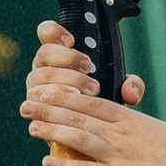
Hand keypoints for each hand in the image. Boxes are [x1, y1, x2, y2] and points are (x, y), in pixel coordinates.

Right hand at [20, 19, 145, 119]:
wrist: (90, 134)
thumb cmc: (102, 105)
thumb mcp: (120, 92)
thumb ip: (132, 86)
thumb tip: (131, 90)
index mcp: (58, 55)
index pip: (46, 33)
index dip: (55, 32)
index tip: (71, 41)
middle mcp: (43, 67)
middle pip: (45, 53)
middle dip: (68, 59)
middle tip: (88, 68)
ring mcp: (35, 86)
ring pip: (41, 75)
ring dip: (65, 79)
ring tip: (87, 90)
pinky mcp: (33, 106)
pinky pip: (36, 98)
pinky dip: (55, 98)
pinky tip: (71, 103)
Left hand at [30, 88, 165, 165]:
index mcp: (129, 119)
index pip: (90, 102)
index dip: (65, 96)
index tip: (47, 90)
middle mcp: (118, 132)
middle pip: (78, 116)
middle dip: (50, 109)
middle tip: (27, 102)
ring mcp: (115, 154)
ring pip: (77, 137)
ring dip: (52, 131)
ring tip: (31, 126)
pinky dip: (65, 164)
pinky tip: (47, 160)